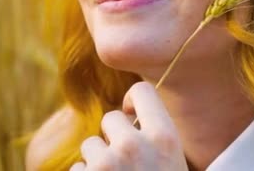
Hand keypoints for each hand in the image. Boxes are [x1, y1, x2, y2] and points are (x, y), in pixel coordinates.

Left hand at [70, 82, 187, 170]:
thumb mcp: (175, 159)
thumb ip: (158, 137)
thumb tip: (132, 117)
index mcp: (164, 137)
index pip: (142, 91)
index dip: (132, 101)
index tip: (132, 117)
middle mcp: (133, 146)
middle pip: (110, 117)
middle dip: (113, 136)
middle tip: (124, 160)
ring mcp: (106, 164)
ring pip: (90, 144)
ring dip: (98, 160)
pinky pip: (77, 169)